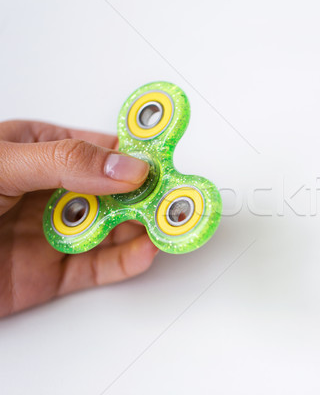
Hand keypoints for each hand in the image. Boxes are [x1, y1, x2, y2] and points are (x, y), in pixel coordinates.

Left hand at [0, 120, 158, 316]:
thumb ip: (64, 163)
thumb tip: (124, 167)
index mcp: (38, 150)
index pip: (100, 148)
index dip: (138, 152)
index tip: (168, 156)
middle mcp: (52, 191)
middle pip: (116, 190)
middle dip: (150, 193)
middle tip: (180, 196)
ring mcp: (54, 232)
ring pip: (114, 228)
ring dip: (146, 226)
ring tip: (173, 224)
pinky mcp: (54, 273)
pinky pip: (100, 265)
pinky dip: (128, 261)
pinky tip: (145, 251)